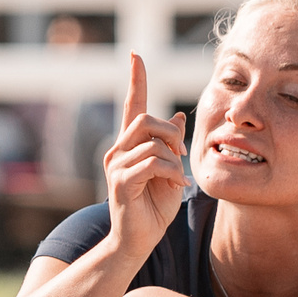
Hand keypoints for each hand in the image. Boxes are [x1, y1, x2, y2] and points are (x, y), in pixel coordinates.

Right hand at [101, 53, 186, 258]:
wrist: (137, 241)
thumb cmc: (153, 208)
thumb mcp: (170, 171)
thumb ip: (171, 145)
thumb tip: (178, 117)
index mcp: (129, 145)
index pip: (132, 105)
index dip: (136, 80)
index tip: (136, 55)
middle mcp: (118, 151)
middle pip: (146, 120)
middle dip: (170, 133)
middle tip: (180, 155)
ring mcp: (116, 166)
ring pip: (153, 143)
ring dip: (174, 160)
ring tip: (177, 177)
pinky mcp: (121, 182)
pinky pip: (153, 163)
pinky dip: (172, 173)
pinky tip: (177, 185)